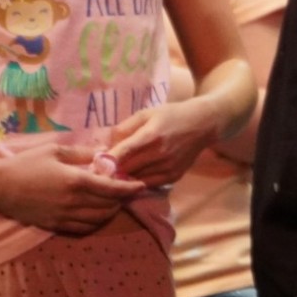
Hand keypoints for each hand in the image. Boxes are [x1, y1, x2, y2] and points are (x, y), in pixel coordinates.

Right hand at [0, 143, 143, 233]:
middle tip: (129, 191)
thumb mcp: (55, 150)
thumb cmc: (27, 163)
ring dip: (111, 212)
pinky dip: (96, 223)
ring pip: (98, 220)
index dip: (129, 188)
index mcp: (75, 181)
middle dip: (123, 200)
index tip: (141, 185)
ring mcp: (64, 216)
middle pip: (108, 206)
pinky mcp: (56, 226)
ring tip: (116, 202)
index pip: (111, 188)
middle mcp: (73, 202)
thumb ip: (82, 153)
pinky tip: (98, 214)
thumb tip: (103, 153)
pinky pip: (83, 229)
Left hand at [106, 98, 228, 186]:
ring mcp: (168, 167)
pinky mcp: (173, 176)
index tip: (93, 166)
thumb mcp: (147, 113)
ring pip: (136, 179)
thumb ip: (125, 127)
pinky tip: (133, 175)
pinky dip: (138, 181)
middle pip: (127, 169)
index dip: (107, 161)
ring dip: (123, 178)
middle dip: (111, 171)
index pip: (124, 152)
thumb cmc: (171, 115)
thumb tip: (106, 145)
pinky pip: (148, 184)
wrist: (203, 124)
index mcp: (151, 134)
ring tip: (113, 174)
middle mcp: (160, 153)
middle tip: (98, 171)